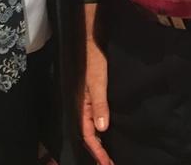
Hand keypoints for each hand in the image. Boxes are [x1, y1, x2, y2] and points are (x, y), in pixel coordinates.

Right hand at [81, 36, 113, 164]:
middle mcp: (83, 104)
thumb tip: (102, 129)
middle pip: (89, 134)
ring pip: (92, 127)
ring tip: (110, 155)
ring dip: (100, 142)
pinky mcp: (95, 93)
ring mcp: (88, 99)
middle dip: (98, 151)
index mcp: (81, 104)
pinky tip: (109, 132)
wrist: (91, 37)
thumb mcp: (97, 81)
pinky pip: (96, 116)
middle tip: (109, 164)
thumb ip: (99, 104)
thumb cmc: (93, 58)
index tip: (106, 164)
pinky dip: (102, 128)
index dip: (97, 151)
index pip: (87, 134)